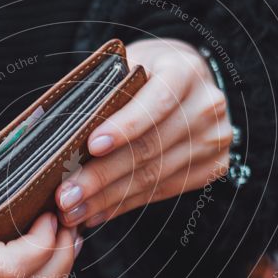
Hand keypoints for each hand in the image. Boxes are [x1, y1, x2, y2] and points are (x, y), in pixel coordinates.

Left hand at [55, 38, 232, 227]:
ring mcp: (214, 139)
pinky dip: (125, 204)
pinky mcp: (213, 166)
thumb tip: (62, 134)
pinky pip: (163, 191)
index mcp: (185, 71)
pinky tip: (97, 212)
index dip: (125, 126)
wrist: (190, 82)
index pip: (157, 102)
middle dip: (102, 176)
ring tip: (74, 209)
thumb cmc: (147, 73)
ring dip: (108, 198)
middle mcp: (206, 106)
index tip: (92, 145)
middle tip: (66, 195)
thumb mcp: (127, 66)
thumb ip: (105, 91)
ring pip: (154, 177)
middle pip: (149, 148)